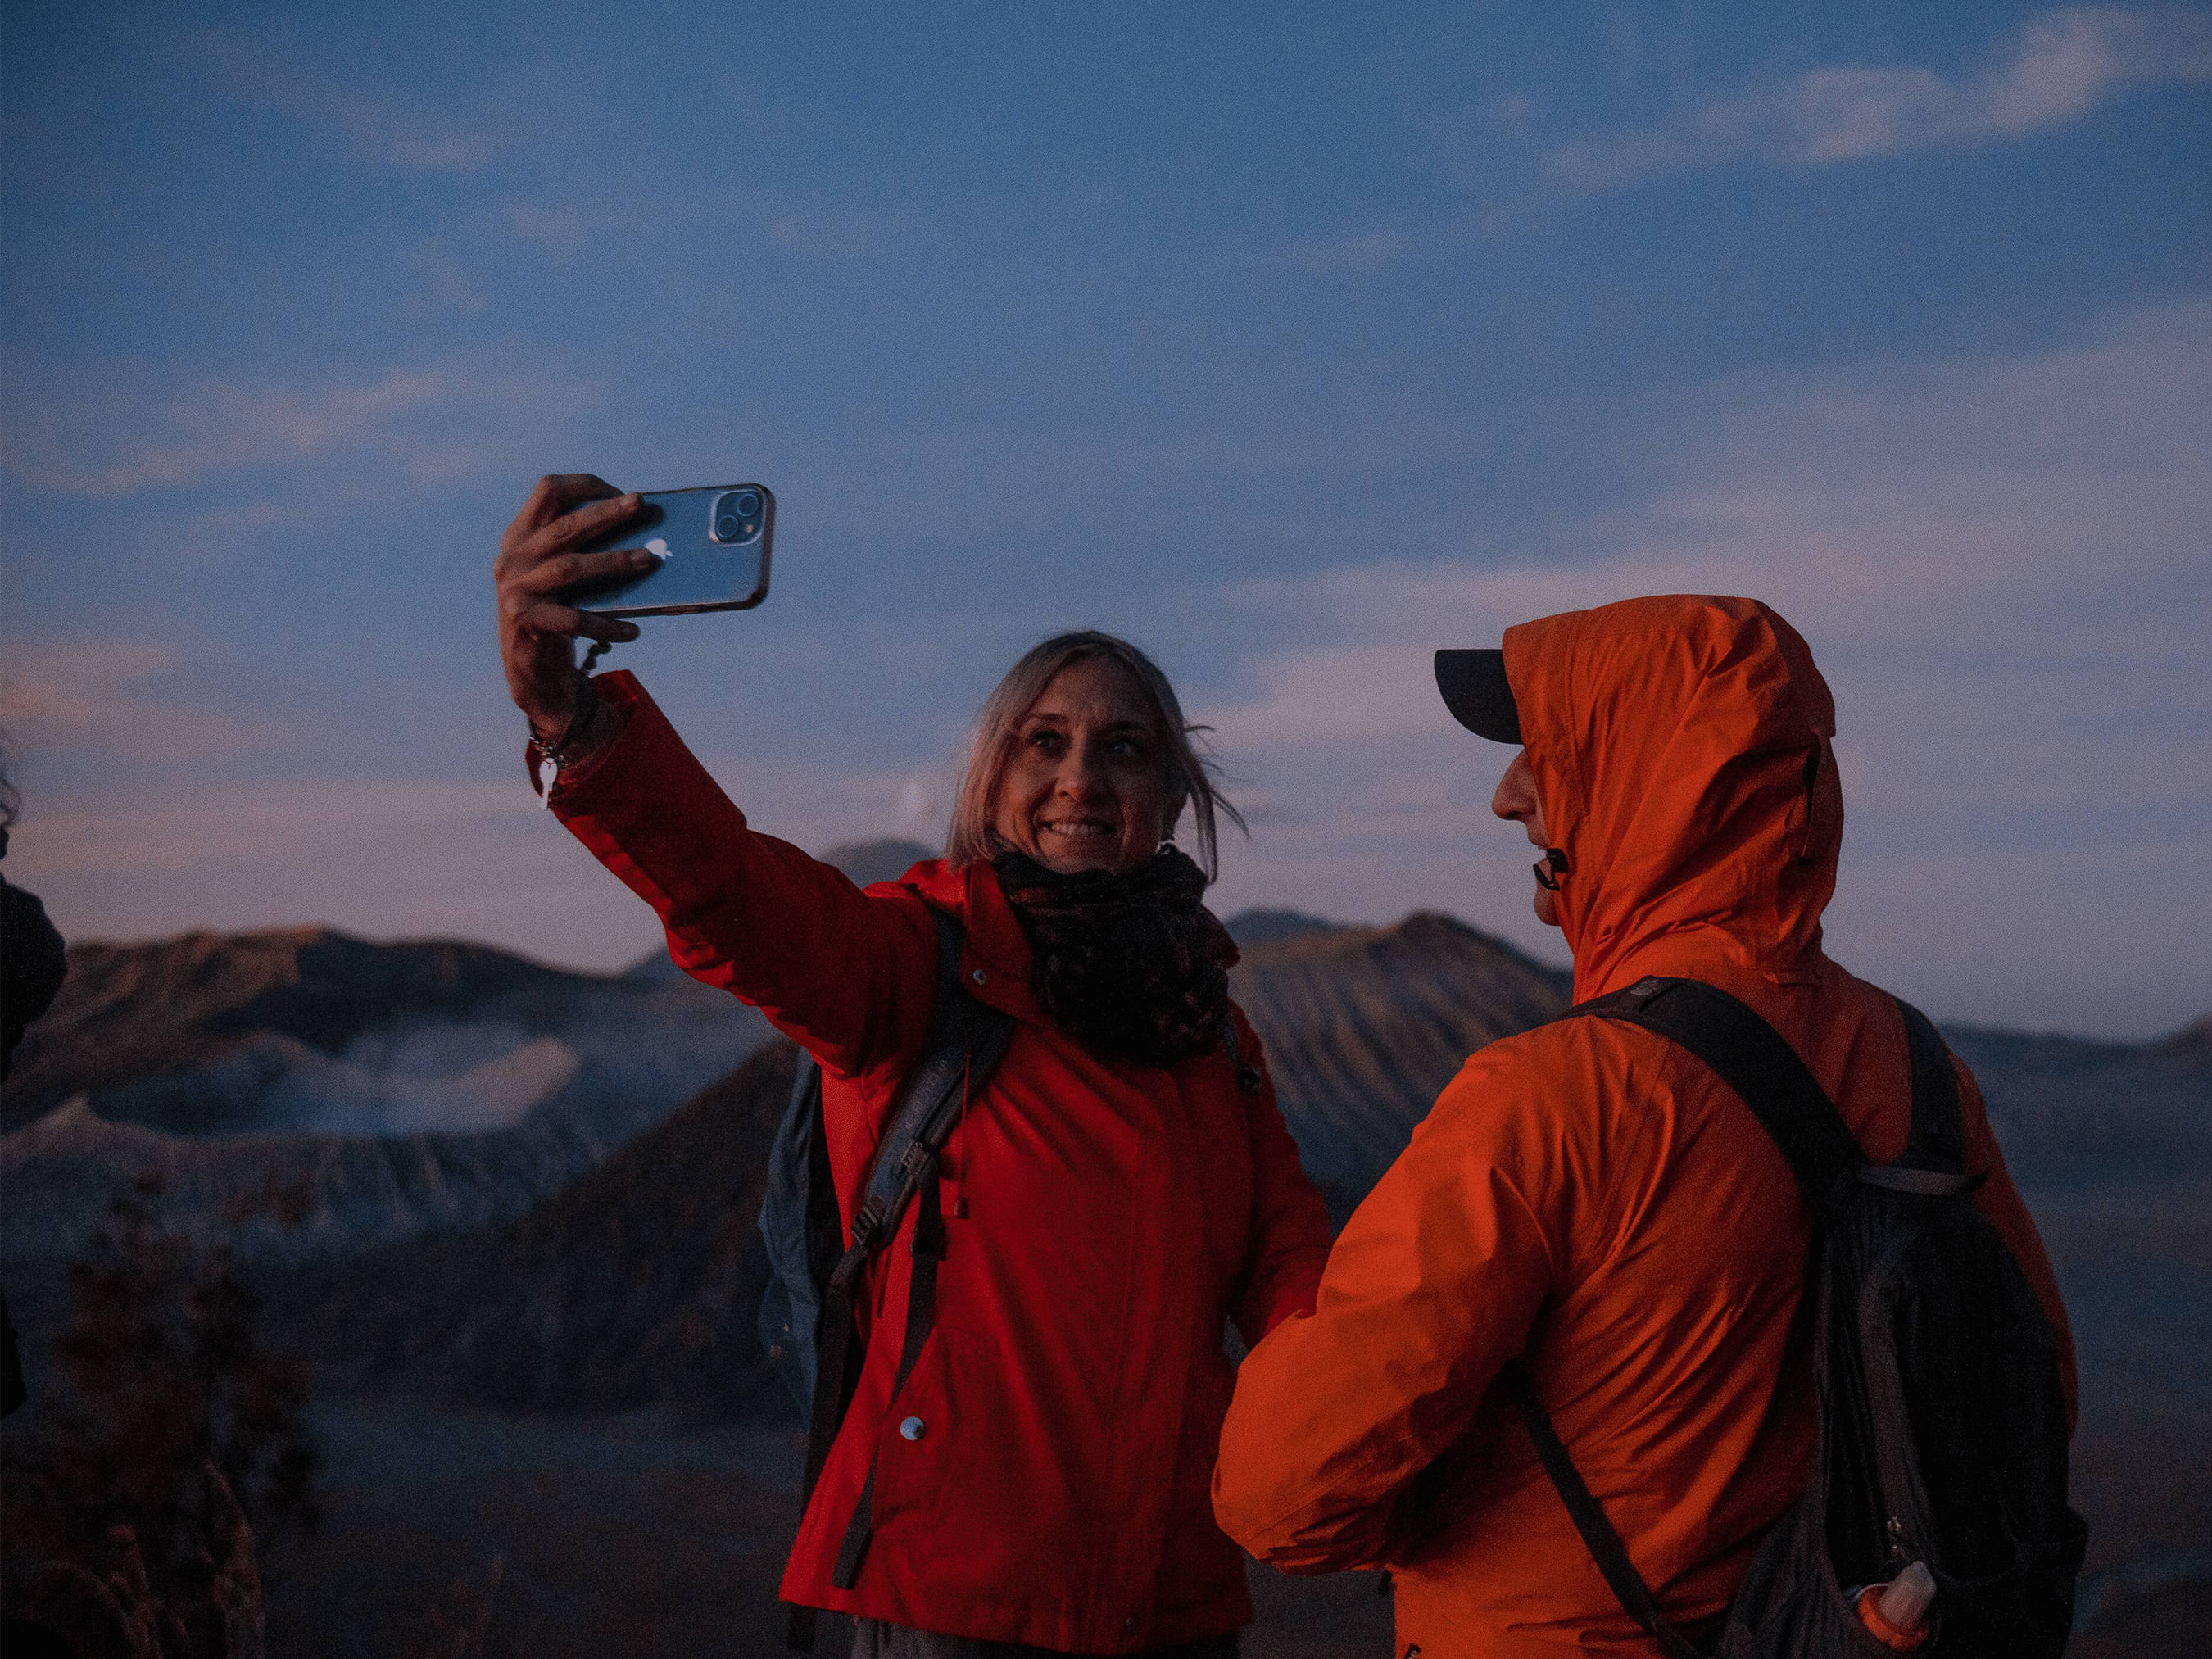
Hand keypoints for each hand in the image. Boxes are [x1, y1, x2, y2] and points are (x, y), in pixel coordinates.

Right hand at [496, 475, 652, 740]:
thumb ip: (584, 550)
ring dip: (612, 561)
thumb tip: (644, 530)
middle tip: (639, 504)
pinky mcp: (523, 620)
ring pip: (570, 567)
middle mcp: (512, 558)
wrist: (531, 669)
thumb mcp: (563, 577)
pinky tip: (633, 630)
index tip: (621, 493)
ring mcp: (515, 589)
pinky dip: (607, 624)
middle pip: (563, 526)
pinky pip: (574, 619)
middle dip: (604, 513)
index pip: (548, 491)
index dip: (585, 486)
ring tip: (648, 559)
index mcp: (520, 536)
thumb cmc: (560, 612)